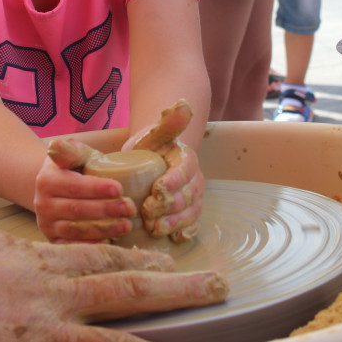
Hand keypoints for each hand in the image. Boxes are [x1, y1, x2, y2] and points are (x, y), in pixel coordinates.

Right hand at [0, 226, 227, 341]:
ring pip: (114, 338)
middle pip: (126, 286)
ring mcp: (44, 329)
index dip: (136, 257)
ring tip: (204, 327)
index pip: (100, 256)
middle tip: (217, 284)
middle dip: (176, 286)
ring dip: (160, 335)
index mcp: (38, 261)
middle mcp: (52, 293)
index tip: (162, 258)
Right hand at [38, 140, 137, 242]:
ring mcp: (46, 224)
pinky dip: (90, 245)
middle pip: (77, 210)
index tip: (119, 189)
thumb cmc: (73, 169)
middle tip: (129, 208)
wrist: (54, 189)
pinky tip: (109, 241)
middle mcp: (42, 204)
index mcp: (47, 180)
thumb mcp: (73, 155)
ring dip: (103, 229)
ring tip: (126, 225)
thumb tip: (58, 145)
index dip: (97, 189)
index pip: (74, 186)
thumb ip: (71, 150)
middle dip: (106, 210)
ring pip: (75, 230)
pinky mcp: (52, 240)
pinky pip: (71, 246)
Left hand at [125, 100, 204, 242]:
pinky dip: (184, 233)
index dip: (173, 182)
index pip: (185, 171)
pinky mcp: (189, 214)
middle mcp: (195, 180)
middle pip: (186, 196)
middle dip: (168, 207)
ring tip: (154, 228)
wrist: (152, 162)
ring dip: (173, 223)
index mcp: (187, 159)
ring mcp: (194, 198)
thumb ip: (168, 122)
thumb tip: (183, 103)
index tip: (157, 189)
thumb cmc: (150, 148)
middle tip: (147, 212)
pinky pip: (192, 225)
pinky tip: (173, 238)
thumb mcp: (155, 134)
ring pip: (190, 213)